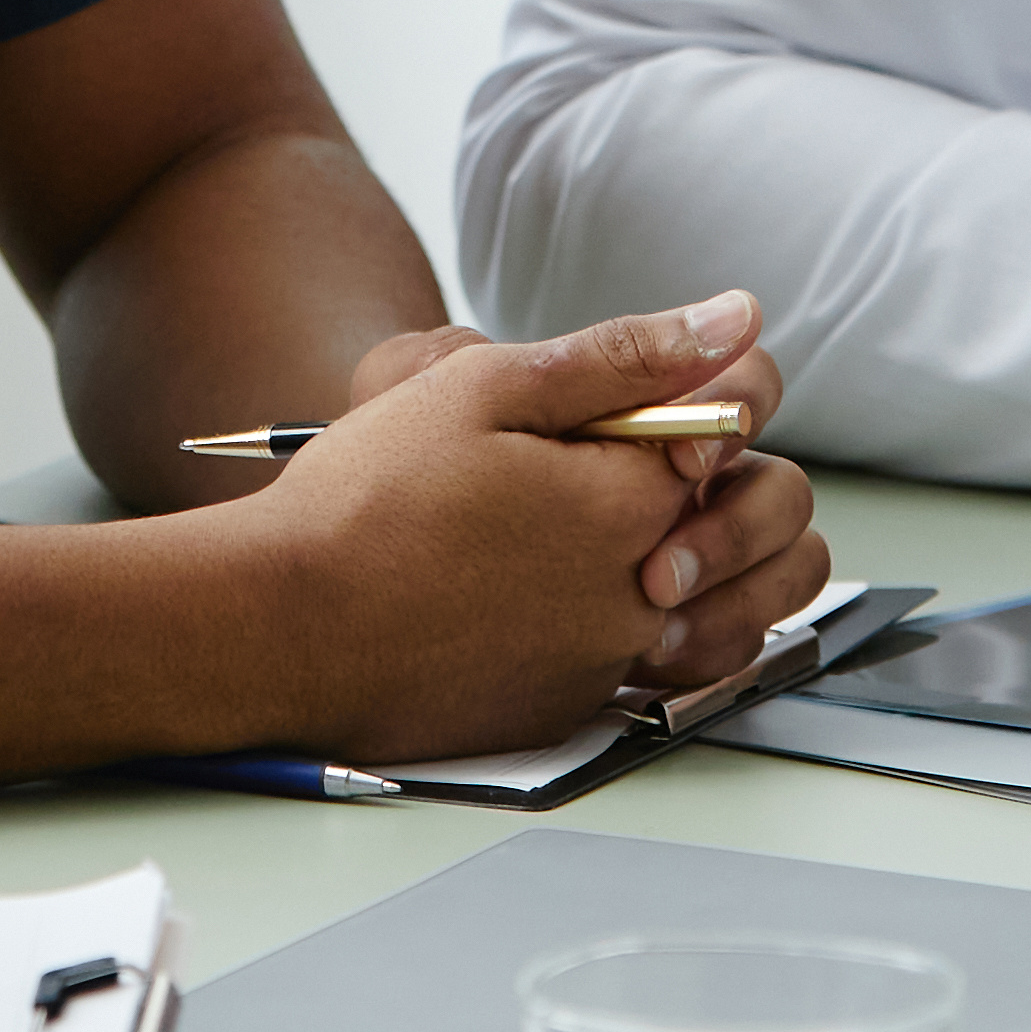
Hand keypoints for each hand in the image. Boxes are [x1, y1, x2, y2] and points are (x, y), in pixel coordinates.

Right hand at [235, 292, 828, 759]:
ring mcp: (606, 665)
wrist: (282, 628)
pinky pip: (642, 664)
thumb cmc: (367, 499)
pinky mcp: (568, 711)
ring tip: (598, 527)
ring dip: (691, 557)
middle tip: (620, 457)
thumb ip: (625, 356)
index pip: (736, 428)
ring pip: (714, 605)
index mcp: (628, 504)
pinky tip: (543, 592)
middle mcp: (640, 597)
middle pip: (748, 525)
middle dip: (714, 478)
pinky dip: (622, 622)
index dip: (699, 392)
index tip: (641, 391)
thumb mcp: (485, 389)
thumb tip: (740, 320)